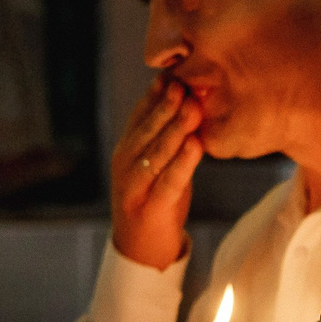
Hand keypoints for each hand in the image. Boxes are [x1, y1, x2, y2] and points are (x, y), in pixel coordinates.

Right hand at [110, 74, 202, 271]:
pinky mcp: (150, 209)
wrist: (142, 251)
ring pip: (155, 152)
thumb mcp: (159, 164)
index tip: (177, 70)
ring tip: (193, 107)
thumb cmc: (156, 200)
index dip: (157, 92)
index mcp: (127, 149)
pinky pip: (168, 182)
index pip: (140, 114)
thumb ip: (169, 136)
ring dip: (174, 128)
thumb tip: (189, 97)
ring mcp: (134, 187)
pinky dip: (182, 163)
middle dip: (167, 104)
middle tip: (187, 81)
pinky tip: (195, 145)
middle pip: (146, 129)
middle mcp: (125, 164)